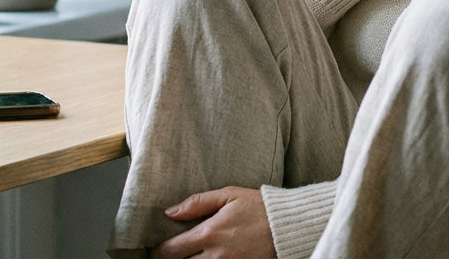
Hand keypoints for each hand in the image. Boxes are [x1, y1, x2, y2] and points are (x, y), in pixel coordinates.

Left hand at [153, 186, 274, 258]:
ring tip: (187, 257)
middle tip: (171, 255)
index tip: (158, 249)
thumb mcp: (229, 195)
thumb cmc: (261, 208)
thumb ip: (198, 202)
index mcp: (210, 233)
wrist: (290, 227)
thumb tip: (170, 212)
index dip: (158, 252)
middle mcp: (215, 255)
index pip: (170, 251)